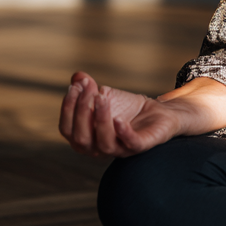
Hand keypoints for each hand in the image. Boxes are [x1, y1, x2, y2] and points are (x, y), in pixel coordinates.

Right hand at [58, 70, 225, 157]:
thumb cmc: (127, 108)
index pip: (67, 129)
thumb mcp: (106, 94)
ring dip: (100, 118)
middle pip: (81, 138)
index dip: (68, 108)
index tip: (74, 86)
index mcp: (86, 138)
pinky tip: (118, 119)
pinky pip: (129, 144)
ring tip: (101, 97)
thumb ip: (89, 88)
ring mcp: (120, 150)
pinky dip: (123, 132)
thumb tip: (76, 76)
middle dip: (81, 111)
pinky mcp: (140, 147)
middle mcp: (99, 149)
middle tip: (88, 88)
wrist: (159, 112)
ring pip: (103, 143)